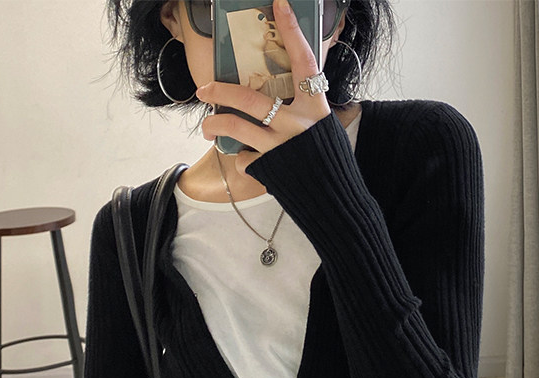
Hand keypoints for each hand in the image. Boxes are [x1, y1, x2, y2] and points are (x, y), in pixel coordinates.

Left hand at [196, 0, 330, 174]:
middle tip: (204, 89)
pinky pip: (245, 160)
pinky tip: (245, 158)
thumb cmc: (329, 160)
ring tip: (208, 126)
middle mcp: (296, 125)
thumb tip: (294, 84)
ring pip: (236, 128)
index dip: (292, 32)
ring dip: (216, 125)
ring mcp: (280, 148)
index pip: (303, 62)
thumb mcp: (323, 125)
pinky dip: (242, 159)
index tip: (279, 5)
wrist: (333, 197)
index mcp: (314, 108)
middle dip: (221, 91)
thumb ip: (306, 106)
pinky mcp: (270, 170)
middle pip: (250, 99)